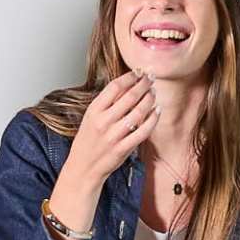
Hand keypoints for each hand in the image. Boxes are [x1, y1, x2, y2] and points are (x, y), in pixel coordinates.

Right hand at [52, 72, 158, 227]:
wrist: (83, 167)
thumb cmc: (88, 141)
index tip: (139, 72)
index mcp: (94, 110)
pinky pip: (144, 130)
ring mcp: (114, 136)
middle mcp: (103, 121)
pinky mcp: (123, 148)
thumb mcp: (91, 117)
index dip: (130, 77)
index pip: (115, 86)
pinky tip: (157, 111)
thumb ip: (106, 103)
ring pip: (139, 112)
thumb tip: (127, 85)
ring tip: (154, 93)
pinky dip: (153, 119)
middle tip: (151, 78)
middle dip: (144, 84)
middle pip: (130, 96)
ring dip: (150, 99)